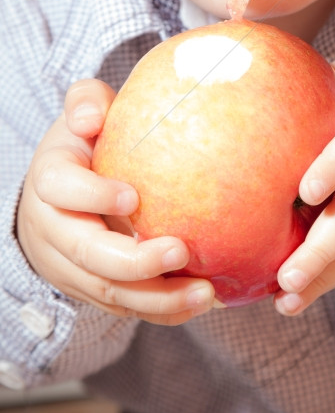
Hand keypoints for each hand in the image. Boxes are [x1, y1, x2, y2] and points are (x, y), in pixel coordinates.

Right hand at [16, 79, 214, 325]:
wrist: (60, 193)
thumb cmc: (85, 143)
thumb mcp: (84, 112)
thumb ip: (87, 102)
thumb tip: (91, 116)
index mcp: (50, 180)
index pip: (60, 188)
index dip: (92, 196)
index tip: (133, 197)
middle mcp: (52, 229)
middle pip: (86, 253)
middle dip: (133, 261)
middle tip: (181, 250)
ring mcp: (69, 267)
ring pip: (108, 292)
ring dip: (157, 298)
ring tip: (206, 292)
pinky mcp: (92, 290)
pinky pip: (126, 308)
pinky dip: (163, 310)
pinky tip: (202, 301)